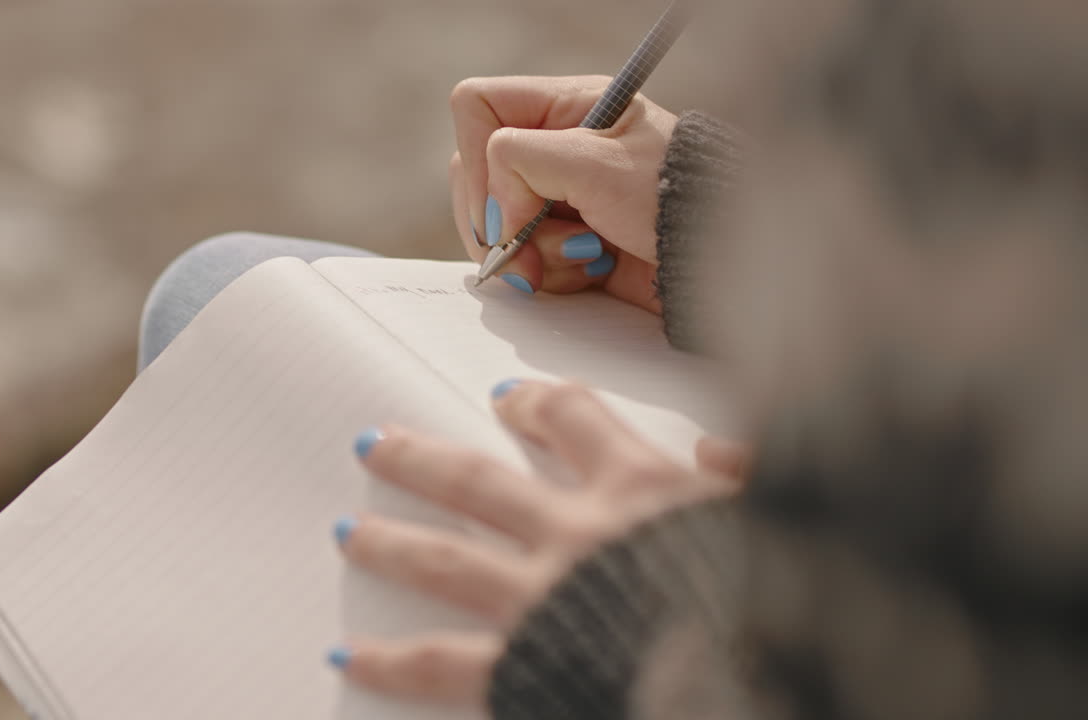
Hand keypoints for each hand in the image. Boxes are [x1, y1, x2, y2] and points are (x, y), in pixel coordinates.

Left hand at [328, 379, 737, 705]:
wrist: (756, 682)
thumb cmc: (772, 599)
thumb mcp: (779, 518)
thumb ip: (750, 473)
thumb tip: (720, 445)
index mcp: (642, 489)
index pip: (575, 420)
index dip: (537, 405)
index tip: (510, 400)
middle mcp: (578, 533)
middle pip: (480, 481)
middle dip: (422, 459)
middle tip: (375, 446)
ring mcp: (541, 598)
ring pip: (446, 558)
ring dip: (392, 542)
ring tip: (348, 533)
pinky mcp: (522, 665)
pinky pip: (442, 662)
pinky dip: (393, 661)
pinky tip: (349, 653)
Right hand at [449, 76, 679, 311]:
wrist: (722, 263)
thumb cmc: (677, 200)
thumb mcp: (597, 164)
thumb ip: (522, 163)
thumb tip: (491, 210)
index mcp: (567, 107)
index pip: (478, 108)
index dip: (475, 159)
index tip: (506, 207)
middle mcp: (556, 148)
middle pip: (475, 176)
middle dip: (501, 221)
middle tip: (526, 250)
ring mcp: (558, 198)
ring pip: (496, 226)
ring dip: (531, 253)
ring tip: (582, 258)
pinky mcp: (566, 244)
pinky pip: (524, 261)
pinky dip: (550, 274)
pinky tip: (591, 271)